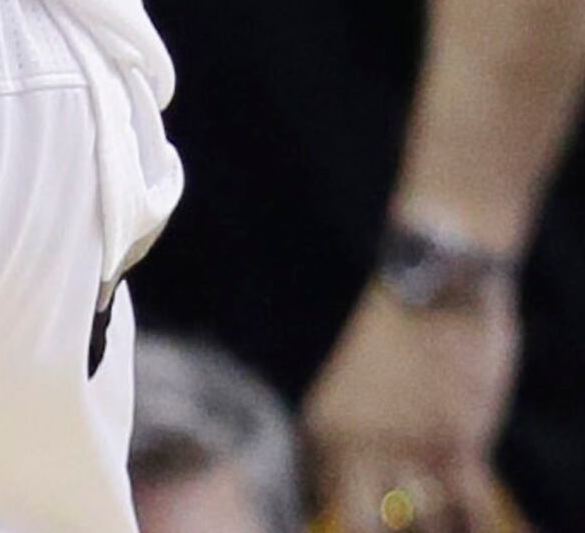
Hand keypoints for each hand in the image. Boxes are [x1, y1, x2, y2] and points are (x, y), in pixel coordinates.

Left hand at [306, 279, 521, 531]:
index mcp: (321, 427)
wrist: (434, 285)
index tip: (371, 514)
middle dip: (387, 529)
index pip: (318, 501)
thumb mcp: (358, 386)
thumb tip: (381, 487)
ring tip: (445, 511)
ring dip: (437, 524)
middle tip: (408, 518)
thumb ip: (359, 437)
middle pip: (362, 525)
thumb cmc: (402, 335)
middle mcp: (354, 445)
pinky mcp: (454, 446)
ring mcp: (404, 448)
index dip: (349, 517)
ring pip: (421, 527)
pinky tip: (474, 519)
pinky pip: (466, 515)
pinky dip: (473, 523)